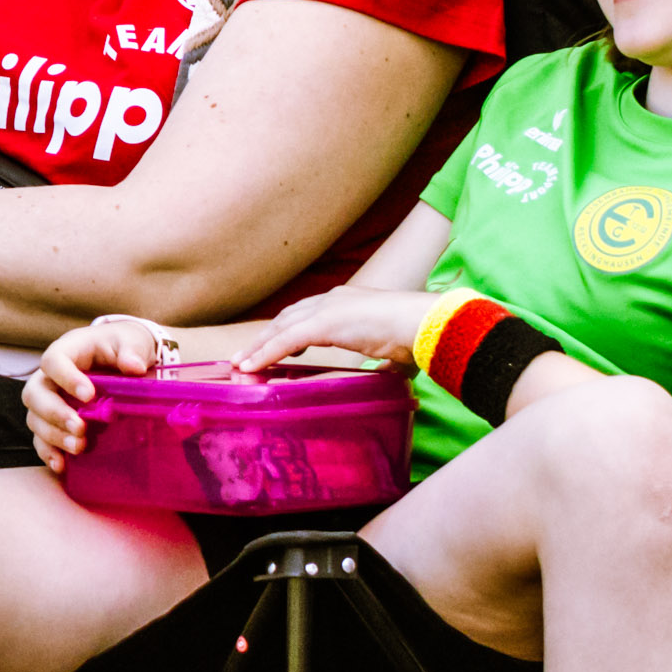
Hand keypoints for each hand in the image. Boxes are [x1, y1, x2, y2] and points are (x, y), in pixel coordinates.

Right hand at [23, 318, 169, 473]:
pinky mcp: (56, 421)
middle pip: (35, 393)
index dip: (65, 378)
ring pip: (35, 418)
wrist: (124, 357)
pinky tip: (62, 465)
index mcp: (67, 350)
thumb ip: (131, 350)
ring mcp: (50, 399)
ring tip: (78, 447)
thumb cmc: (123, 345)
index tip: (88, 394)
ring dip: (53, 436)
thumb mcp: (132, 341)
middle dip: (54, 413)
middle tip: (79, 427)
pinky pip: (41, 438)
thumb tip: (133, 366)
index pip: (53, 361)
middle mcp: (51, 376)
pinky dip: (49, 452)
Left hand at [234, 287, 439, 373]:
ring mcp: (327, 310)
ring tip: (242, 363)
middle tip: (247, 355)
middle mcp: (333, 300)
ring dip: (259, 346)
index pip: (308, 315)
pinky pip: (285, 341)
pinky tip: (251, 366)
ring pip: (281, 328)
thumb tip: (387, 370)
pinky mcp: (324, 324)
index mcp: (349, 304)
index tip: (275, 347)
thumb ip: (385, 358)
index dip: (288, 330)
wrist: (429, 325)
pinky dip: (265, 353)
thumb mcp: (396, 350)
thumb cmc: (421, 338)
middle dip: (266, 337)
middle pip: (287, 318)